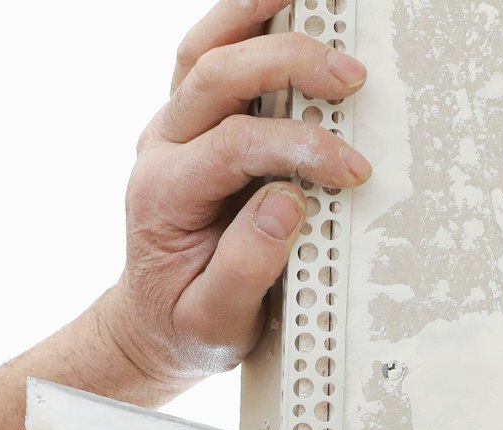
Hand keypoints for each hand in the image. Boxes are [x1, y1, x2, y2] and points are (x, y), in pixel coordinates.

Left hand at [94, 0, 374, 390]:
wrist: (152, 324)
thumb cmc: (186, 323)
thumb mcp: (215, 321)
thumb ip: (247, 267)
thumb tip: (287, 203)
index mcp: (164, 197)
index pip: (235, 147)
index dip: (299, 150)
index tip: (350, 171)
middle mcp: (162, 149)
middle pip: (215, 78)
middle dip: (287, 66)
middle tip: (349, 78)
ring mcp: (174, 129)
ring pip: (201, 50)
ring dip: (254, 18)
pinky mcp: (194, 123)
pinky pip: (208, 55)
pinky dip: (243, 22)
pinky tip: (279, 3)